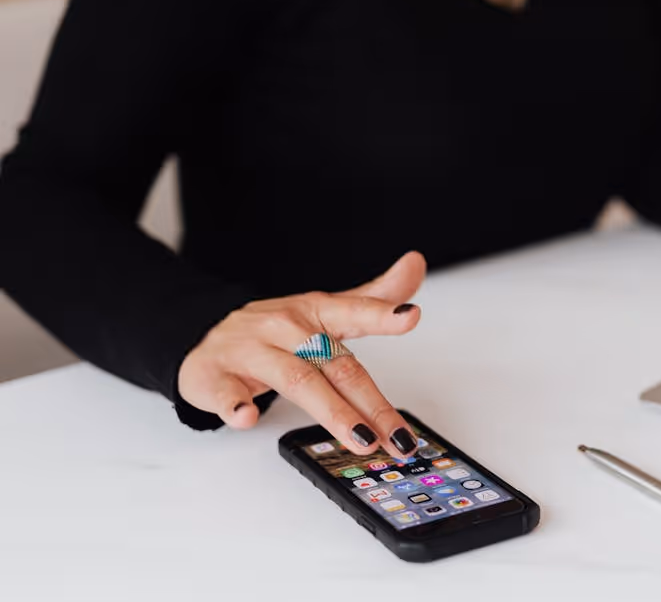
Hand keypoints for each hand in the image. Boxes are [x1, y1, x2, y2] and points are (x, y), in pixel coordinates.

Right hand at [179, 252, 426, 457]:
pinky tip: (247, 417)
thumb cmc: (273, 331)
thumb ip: (372, 298)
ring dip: (331, 412)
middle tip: (399, 436)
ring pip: (296, 380)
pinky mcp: (214, 377)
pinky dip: (235, 405)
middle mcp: (285, 329)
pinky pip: (226, 392)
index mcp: (314, 312)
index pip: (353, 312)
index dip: (383, 314)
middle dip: (371, 403)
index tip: (410, 316)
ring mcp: (250, 352)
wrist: (201, 335)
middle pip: (335, 365)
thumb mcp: (324, 310)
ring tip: (361, 438)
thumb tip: (415, 265)